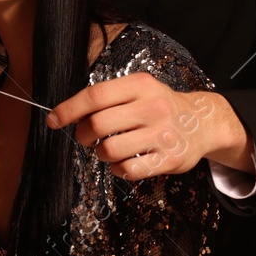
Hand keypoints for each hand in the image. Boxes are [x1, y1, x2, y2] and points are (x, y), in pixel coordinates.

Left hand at [47, 75, 243, 179]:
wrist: (203, 123)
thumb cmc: (159, 107)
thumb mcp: (138, 90)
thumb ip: (107, 100)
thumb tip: (67, 115)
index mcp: (140, 85)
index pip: (95, 95)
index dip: (68, 109)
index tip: (53, 120)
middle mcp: (153, 107)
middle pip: (97, 124)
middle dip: (82, 135)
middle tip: (86, 138)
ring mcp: (163, 134)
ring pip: (109, 150)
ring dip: (101, 154)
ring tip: (109, 149)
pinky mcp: (169, 159)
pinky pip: (127, 170)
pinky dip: (118, 169)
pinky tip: (125, 161)